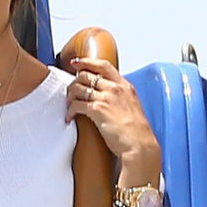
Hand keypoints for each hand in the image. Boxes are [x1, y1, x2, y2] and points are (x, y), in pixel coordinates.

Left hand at [65, 58, 161, 177]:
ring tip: (68, 106)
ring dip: (69, 96)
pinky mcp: (98, 110)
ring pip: (78, 87)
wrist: (139, 144)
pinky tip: (69, 118)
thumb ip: (120, 98)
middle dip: (73, 83)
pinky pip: (76, 105)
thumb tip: (108, 98)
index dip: (87, 61)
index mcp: (125, 86)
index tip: (76, 62)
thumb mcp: (131, 106)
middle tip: (70, 93)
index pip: (103, 65)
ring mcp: (107, 98)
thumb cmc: (136, 131)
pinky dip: (69, 111)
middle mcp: (115, 88)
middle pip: (86, 75)